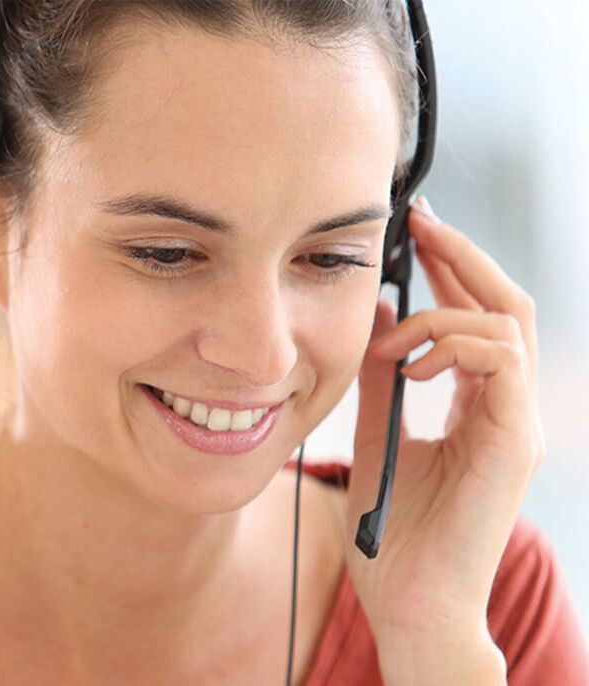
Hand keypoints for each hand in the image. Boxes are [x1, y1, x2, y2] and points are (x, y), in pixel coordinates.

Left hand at [345, 198, 543, 650]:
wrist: (410, 600)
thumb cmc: (394, 532)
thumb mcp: (376, 435)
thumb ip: (380, 379)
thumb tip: (378, 315)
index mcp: (477, 406)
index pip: (476, 318)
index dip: (450, 269)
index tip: (414, 231)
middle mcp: (505, 409)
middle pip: (503, 307)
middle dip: (461, 258)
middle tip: (419, 223)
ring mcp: (516, 425)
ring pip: (507, 326)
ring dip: (444, 312)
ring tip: (394, 341)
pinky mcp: (513, 443)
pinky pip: (501, 362)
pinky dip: (452, 346)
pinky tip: (410, 367)